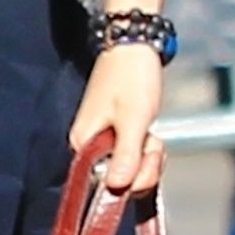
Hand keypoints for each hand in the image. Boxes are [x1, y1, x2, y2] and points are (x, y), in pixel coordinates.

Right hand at [70, 44, 166, 193]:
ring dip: (148, 156)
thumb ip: (126, 155)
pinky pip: (135, 155)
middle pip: (120, 179)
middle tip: (151, 140)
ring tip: (151, 132)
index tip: (145, 156)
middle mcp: (90, 148)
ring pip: (132, 168)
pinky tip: (151, 133)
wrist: (135, 47)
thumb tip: (117, 187)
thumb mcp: (133, 119)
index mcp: (83, 145)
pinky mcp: (118, 136)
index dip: (130, 179)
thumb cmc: (131, 78)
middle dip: (144, 165)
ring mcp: (105, 143)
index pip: (104, 185)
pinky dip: (147, 148)